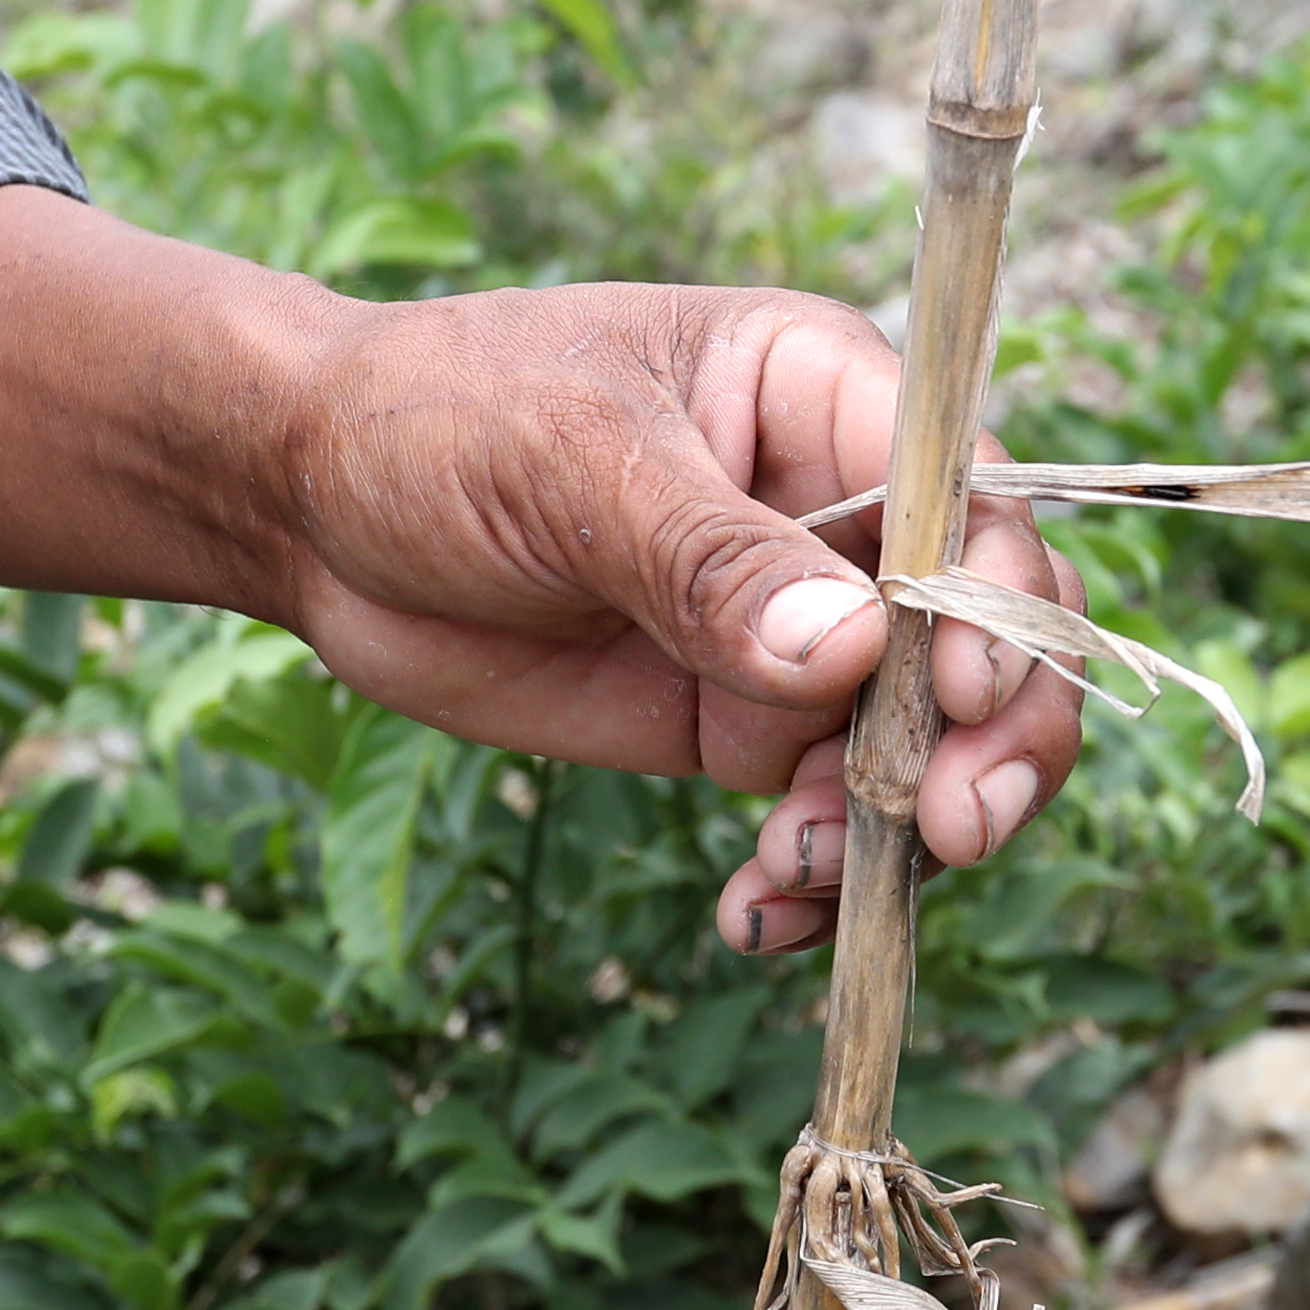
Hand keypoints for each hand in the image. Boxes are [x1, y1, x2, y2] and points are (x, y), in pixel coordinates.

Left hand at [267, 281, 1081, 958]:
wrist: (314, 511)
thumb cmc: (440, 422)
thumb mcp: (567, 464)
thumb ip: (704, 558)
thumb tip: (846, 650)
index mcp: (825, 394)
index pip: (970, 495)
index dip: (994, 597)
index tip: (961, 694)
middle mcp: (841, 514)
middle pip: (989, 631)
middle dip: (994, 737)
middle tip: (954, 831)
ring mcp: (798, 630)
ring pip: (921, 742)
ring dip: (894, 828)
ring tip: (794, 871)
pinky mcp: (738, 725)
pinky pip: (824, 810)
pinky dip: (813, 876)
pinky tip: (754, 915)